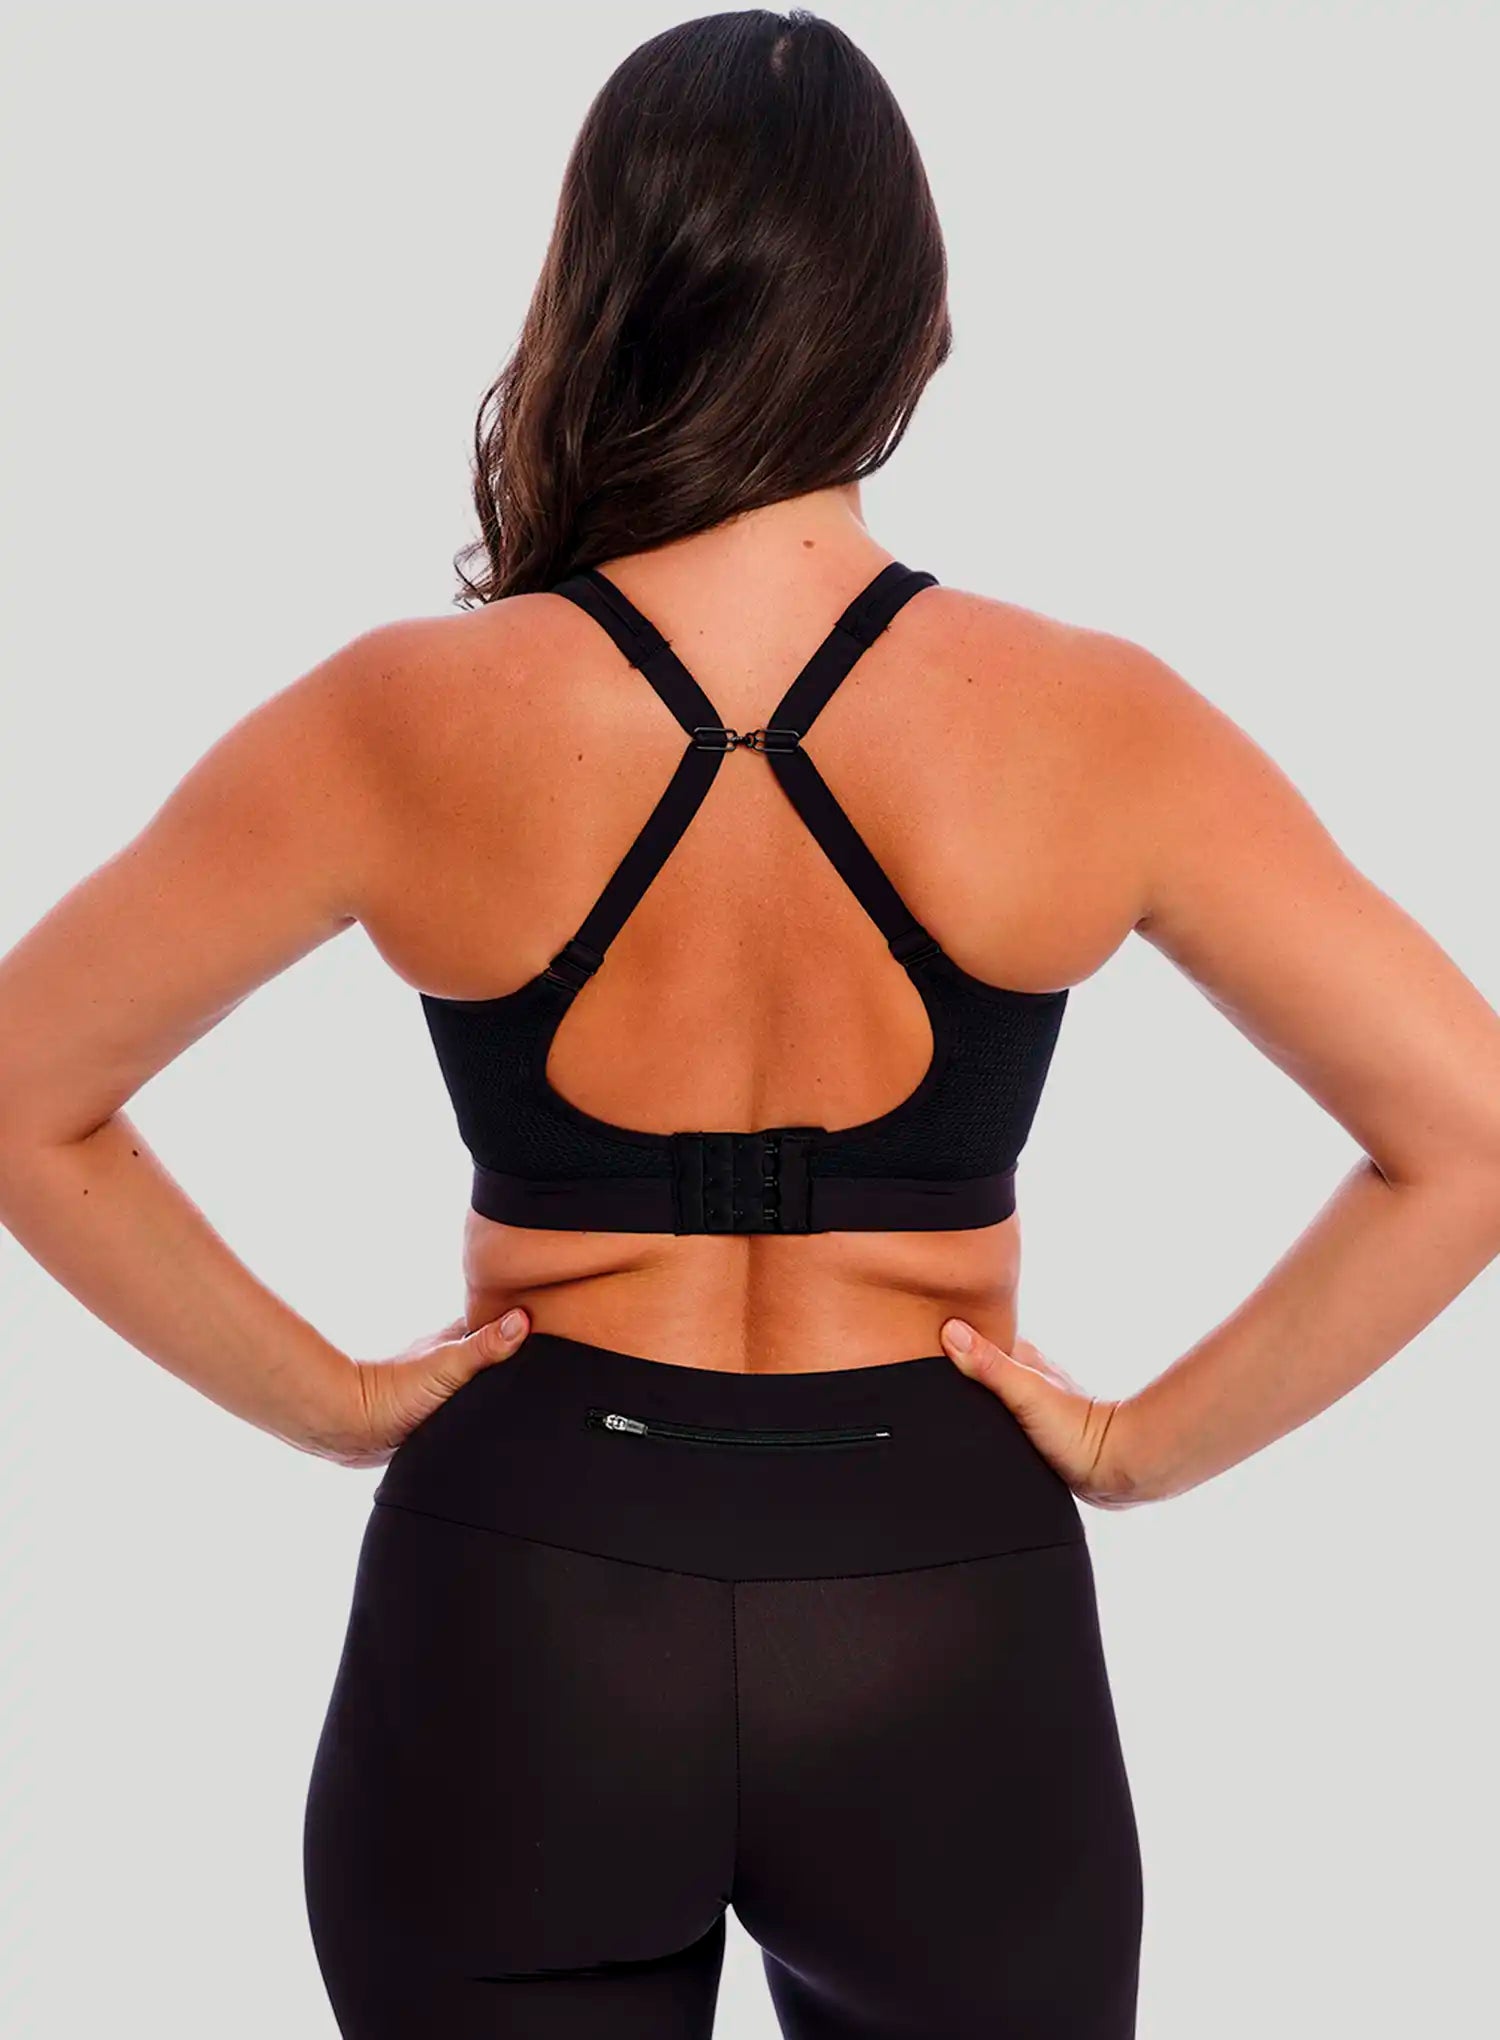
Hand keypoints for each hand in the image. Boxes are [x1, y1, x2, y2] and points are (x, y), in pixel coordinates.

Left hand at [317, 1307, 531, 1468]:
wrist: (352, 1428)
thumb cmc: (391, 1394)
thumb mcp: (447, 1367)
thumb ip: (484, 1346)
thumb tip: (522, 1319)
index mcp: (459, 1340)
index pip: (503, 1322)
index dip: (528, 1319)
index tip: (558, 1317)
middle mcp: (453, 1359)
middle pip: (496, 1349)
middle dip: (519, 1351)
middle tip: (552, 1353)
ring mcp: (444, 1385)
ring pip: (483, 1377)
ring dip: (500, 1380)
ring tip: (529, 1386)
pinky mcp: (436, 1412)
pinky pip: (470, 1404)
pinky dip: (483, 1405)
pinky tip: (492, 1415)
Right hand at [940, 1318, 1146, 1507]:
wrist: (1114, 1469)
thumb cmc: (1079, 1432)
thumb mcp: (1025, 1393)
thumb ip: (989, 1364)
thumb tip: (950, 1330)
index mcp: (1022, 1357)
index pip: (975, 1335)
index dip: (949, 1334)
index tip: (920, 1334)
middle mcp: (1025, 1376)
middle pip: (979, 1363)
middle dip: (956, 1366)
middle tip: (924, 1369)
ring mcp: (1029, 1403)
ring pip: (989, 1391)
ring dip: (972, 1394)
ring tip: (943, 1399)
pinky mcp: (1033, 1430)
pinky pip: (999, 1417)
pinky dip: (985, 1419)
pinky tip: (975, 1428)